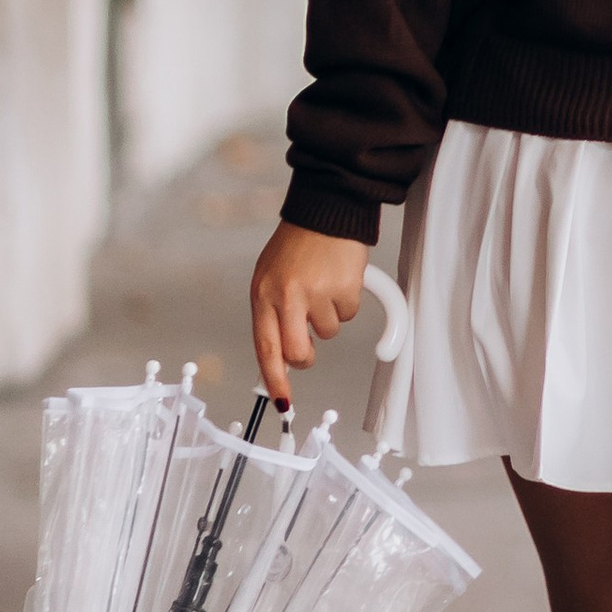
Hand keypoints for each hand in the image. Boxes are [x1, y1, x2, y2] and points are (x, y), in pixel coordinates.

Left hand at [250, 222, 372, 403]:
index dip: (274, 379)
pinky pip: (348, 314)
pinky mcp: (344, 288)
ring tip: (322, 286)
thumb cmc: (296, 246)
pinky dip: (345, 301)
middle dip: (307, 356)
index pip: (265, 348)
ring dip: (328, 315)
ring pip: (328, 332)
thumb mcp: (270, 277)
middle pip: (299, 353)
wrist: (325, 211)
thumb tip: (282, 355)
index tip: (283, 400)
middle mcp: (287, 296)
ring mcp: (316, 292)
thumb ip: (273, 314)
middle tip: (310, 342)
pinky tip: (337, 278)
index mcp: (263, 294)